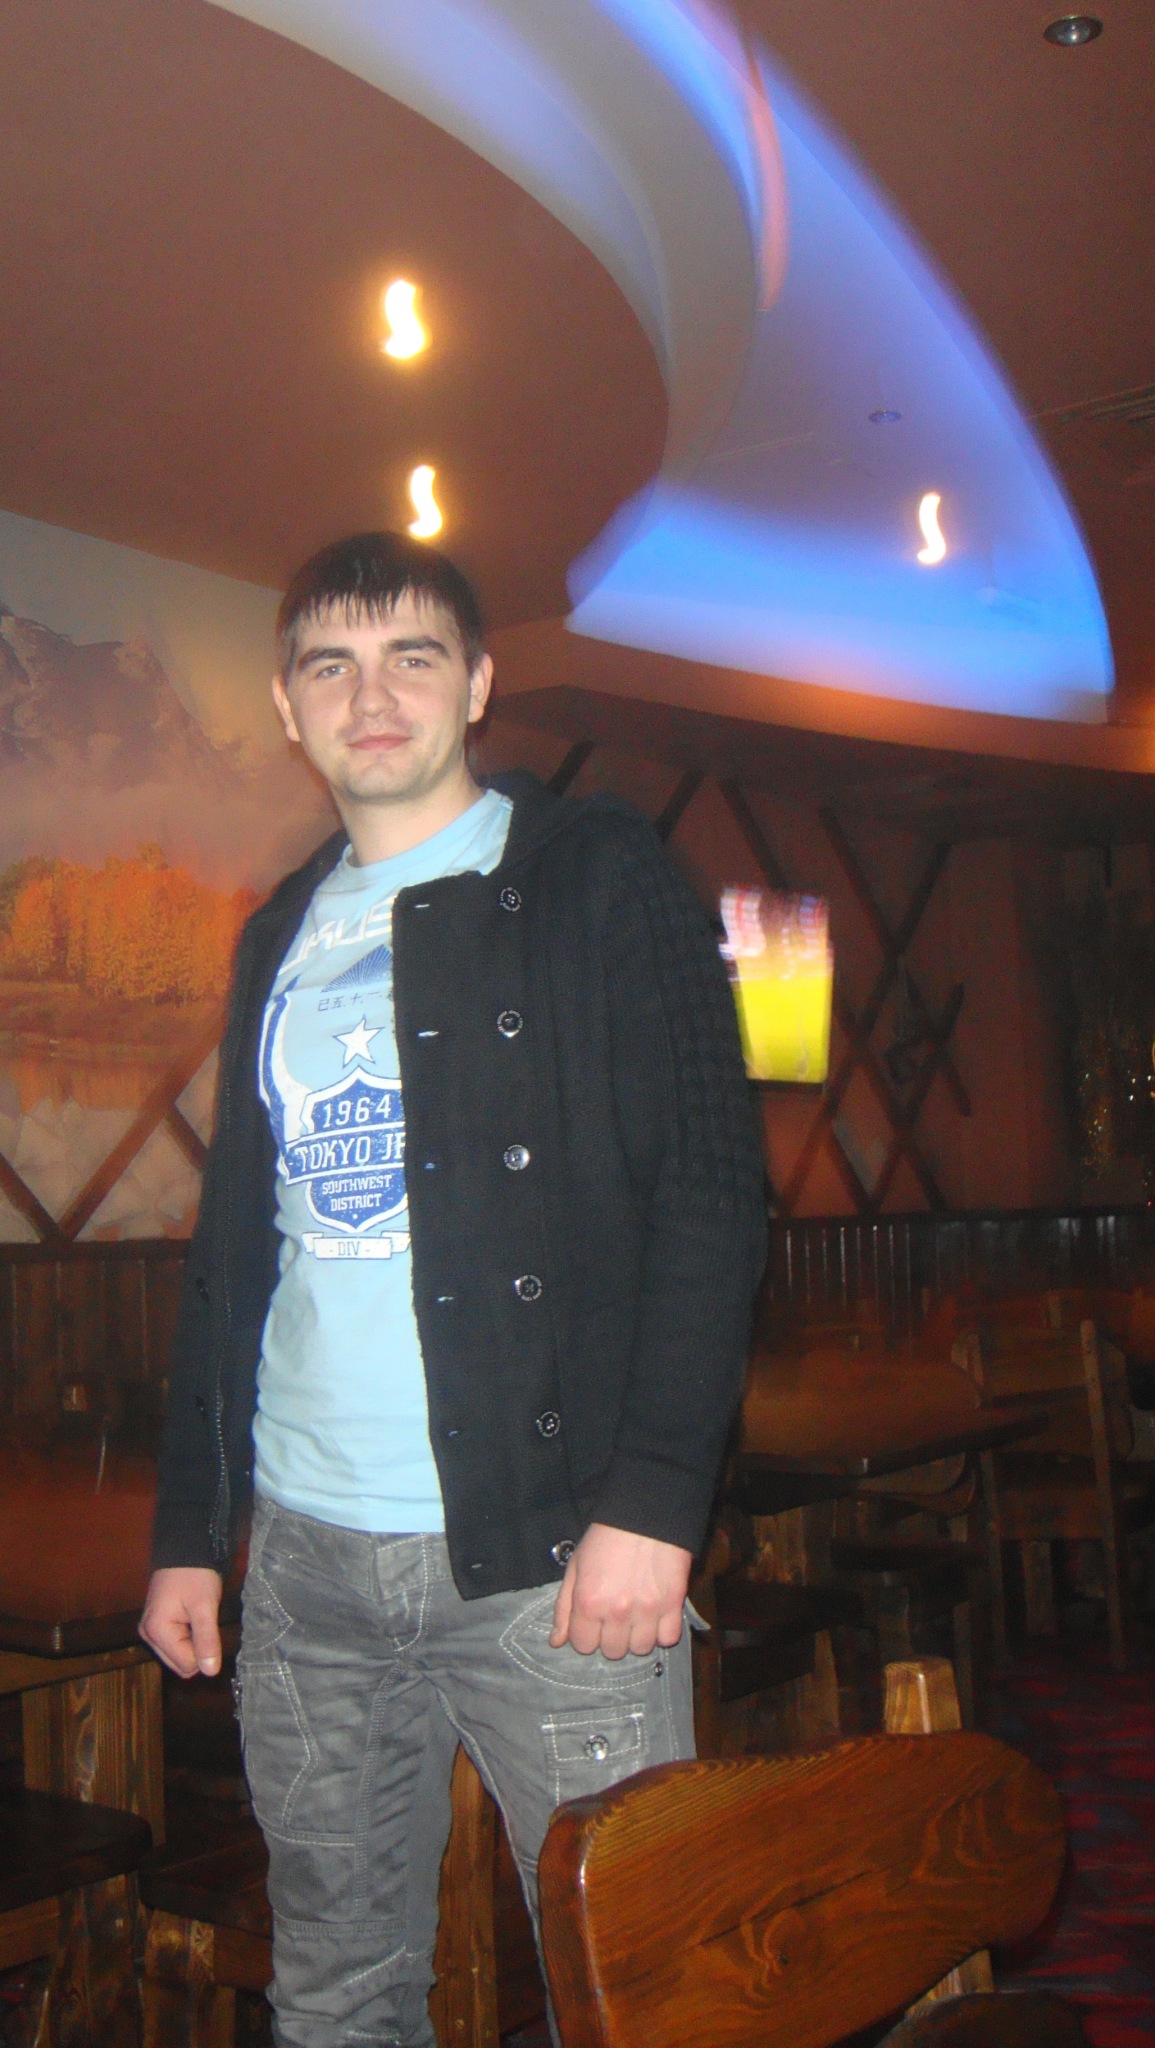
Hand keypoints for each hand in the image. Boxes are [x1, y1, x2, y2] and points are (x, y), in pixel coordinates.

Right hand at [139, 1566, 223, 1677]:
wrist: (185, 1551)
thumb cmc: (195, 1576)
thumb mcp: (205, 1607)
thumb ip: (207, 1640)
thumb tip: (211, 1672)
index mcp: (156, 1631)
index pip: (187, 1665)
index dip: (204, 1650)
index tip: (207, 1624)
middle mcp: (148, 1635)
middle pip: (180, 1664)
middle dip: (197, 1649)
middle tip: (202, 1621)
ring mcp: (149, 1632)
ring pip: (178, 1657)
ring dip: (192, 1643)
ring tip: (195, 1618)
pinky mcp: (155, 1627)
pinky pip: (174, 1646)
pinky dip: (187, 1638)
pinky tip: (190, 1619)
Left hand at [550, 1523, 691, 1660]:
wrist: (645, 1514)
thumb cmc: (605, 1538)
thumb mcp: (575, 1567)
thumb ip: (564, 1607)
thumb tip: (556, 1642)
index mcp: (588, 1602)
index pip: (583, 1646)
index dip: (586, 1634)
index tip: (593, 1621)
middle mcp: (616, 1612)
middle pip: (612, 1652)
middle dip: (611, 1637)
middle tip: (615, 1616)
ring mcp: (646, 1611)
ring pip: (641, 1649)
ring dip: (637, 1637)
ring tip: (636, 1616)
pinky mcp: (673, 1605)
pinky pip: (668, 1638)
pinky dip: (662, 1632)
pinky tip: (656, 1616)